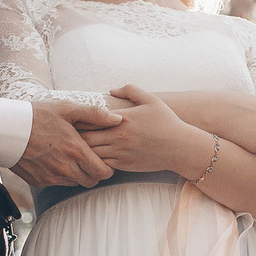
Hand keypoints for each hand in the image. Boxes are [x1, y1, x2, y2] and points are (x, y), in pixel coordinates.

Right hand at [14, 102, 120, 187]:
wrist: (4, 130)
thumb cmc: (37, 115)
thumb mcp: (67, 108)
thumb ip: (95, 115)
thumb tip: (118, 120)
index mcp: (76, 151)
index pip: (103, 172)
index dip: (107, 167)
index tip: (103, 157)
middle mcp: (65, 169)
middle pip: (91, 181)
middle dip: (94, 172)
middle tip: (88, 158)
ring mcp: (51, 177)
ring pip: (75, 183)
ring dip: (77, 174)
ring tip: (70, 156)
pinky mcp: (39, 181)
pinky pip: (57, 183)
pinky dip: (60, 175)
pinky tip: (54, 159)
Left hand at [83, 86, 207, 173]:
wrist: (180, 147)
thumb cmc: (167, 122)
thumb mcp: (151, 100)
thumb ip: (130, 90)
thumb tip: (111, 90)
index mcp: (121, 118)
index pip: (89, 119)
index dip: (80, 119)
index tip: (79, 119)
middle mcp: (118, 136)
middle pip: (84, 138)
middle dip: (77, 136)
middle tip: (74, 134)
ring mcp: (120, 152)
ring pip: (91, 153)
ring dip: (85, 150)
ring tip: (82, 146)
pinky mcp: (124, 165)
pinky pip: (102, 164)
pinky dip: (96, 161)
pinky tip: (97, 156)